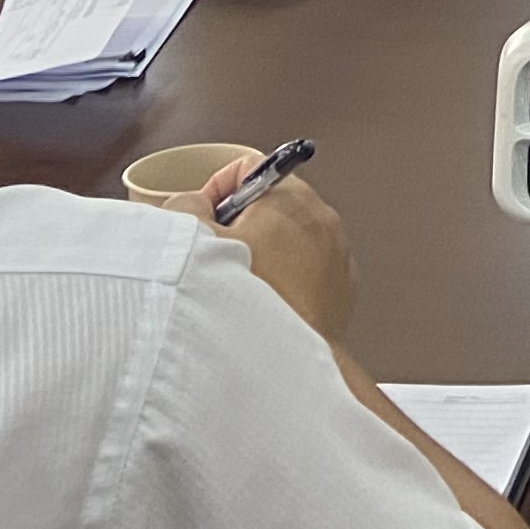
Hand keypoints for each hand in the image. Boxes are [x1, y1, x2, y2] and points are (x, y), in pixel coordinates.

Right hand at [195, 166, 356, 342]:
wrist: (282, 360)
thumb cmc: (246, 301)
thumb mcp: (195, 243)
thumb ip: (186, 208)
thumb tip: (192, 203)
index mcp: (288, 198)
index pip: (249, 168)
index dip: (217, 189)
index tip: (205, 216)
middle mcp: (321, 219)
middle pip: (270, 204)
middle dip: (240, 225)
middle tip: (218, 255)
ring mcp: (338, 253)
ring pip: (291, 238)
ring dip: (265, 253)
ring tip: (242, 284)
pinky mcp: (343, 286)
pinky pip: (310, 269)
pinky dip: (288, 279)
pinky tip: (266, 303)